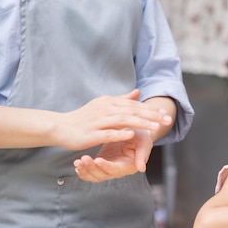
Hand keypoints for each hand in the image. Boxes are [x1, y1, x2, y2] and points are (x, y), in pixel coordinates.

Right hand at [54, 89, 171, 150]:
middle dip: (151, 116)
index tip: (165, 114)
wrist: (60, 126)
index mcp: (109, 102)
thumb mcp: (103, 105)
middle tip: (167, 120)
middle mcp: (105, 109)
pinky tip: (132, 135)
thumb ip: (122, 100)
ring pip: (123, 121)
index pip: (134, 105)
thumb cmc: (83, 117)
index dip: (150, 109)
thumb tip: (138, 92)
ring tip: (155, 128)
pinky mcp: (91, 134)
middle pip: (132, 111)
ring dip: (141, 123)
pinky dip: (120, 134)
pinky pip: (108, 133)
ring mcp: (98, 121)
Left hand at [73, 129, 152, 181]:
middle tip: (83, 159)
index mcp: (129, 166)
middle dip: (92, 168)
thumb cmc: (141, 135)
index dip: (106, 166)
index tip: (98, 159)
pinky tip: (78, 165)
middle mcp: (118, 170)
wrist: (134, 131)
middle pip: (103, 175)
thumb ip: (142, 155)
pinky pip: (91, 172)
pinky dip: (83, 171)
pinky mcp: (101, 164)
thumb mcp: (144, 142)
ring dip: (85, 170)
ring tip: (78, 162)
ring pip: (95, 175)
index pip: (116, 169)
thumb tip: (141, 168)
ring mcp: (109, 168)